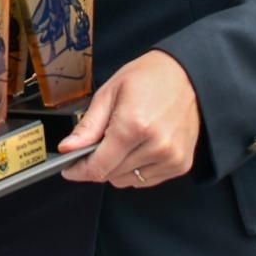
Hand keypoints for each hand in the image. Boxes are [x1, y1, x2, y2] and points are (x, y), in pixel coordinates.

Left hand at [60, 50, 199, 188]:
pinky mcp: (180, 164)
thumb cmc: (148, 78)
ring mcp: (170, 157)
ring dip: (117, 167)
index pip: (99, 166)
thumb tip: (67, 148)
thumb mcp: (110, 92)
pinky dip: (136, 169)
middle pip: (111, 175)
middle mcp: (155, 145)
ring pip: (127, 181)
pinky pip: (146, 180)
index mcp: (134, 125)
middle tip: (100, 141)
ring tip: (123, 140)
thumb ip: (88, 125)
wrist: (188, 75)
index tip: (69, 169)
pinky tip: (139, 147)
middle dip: (98, 163)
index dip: (79, 171)